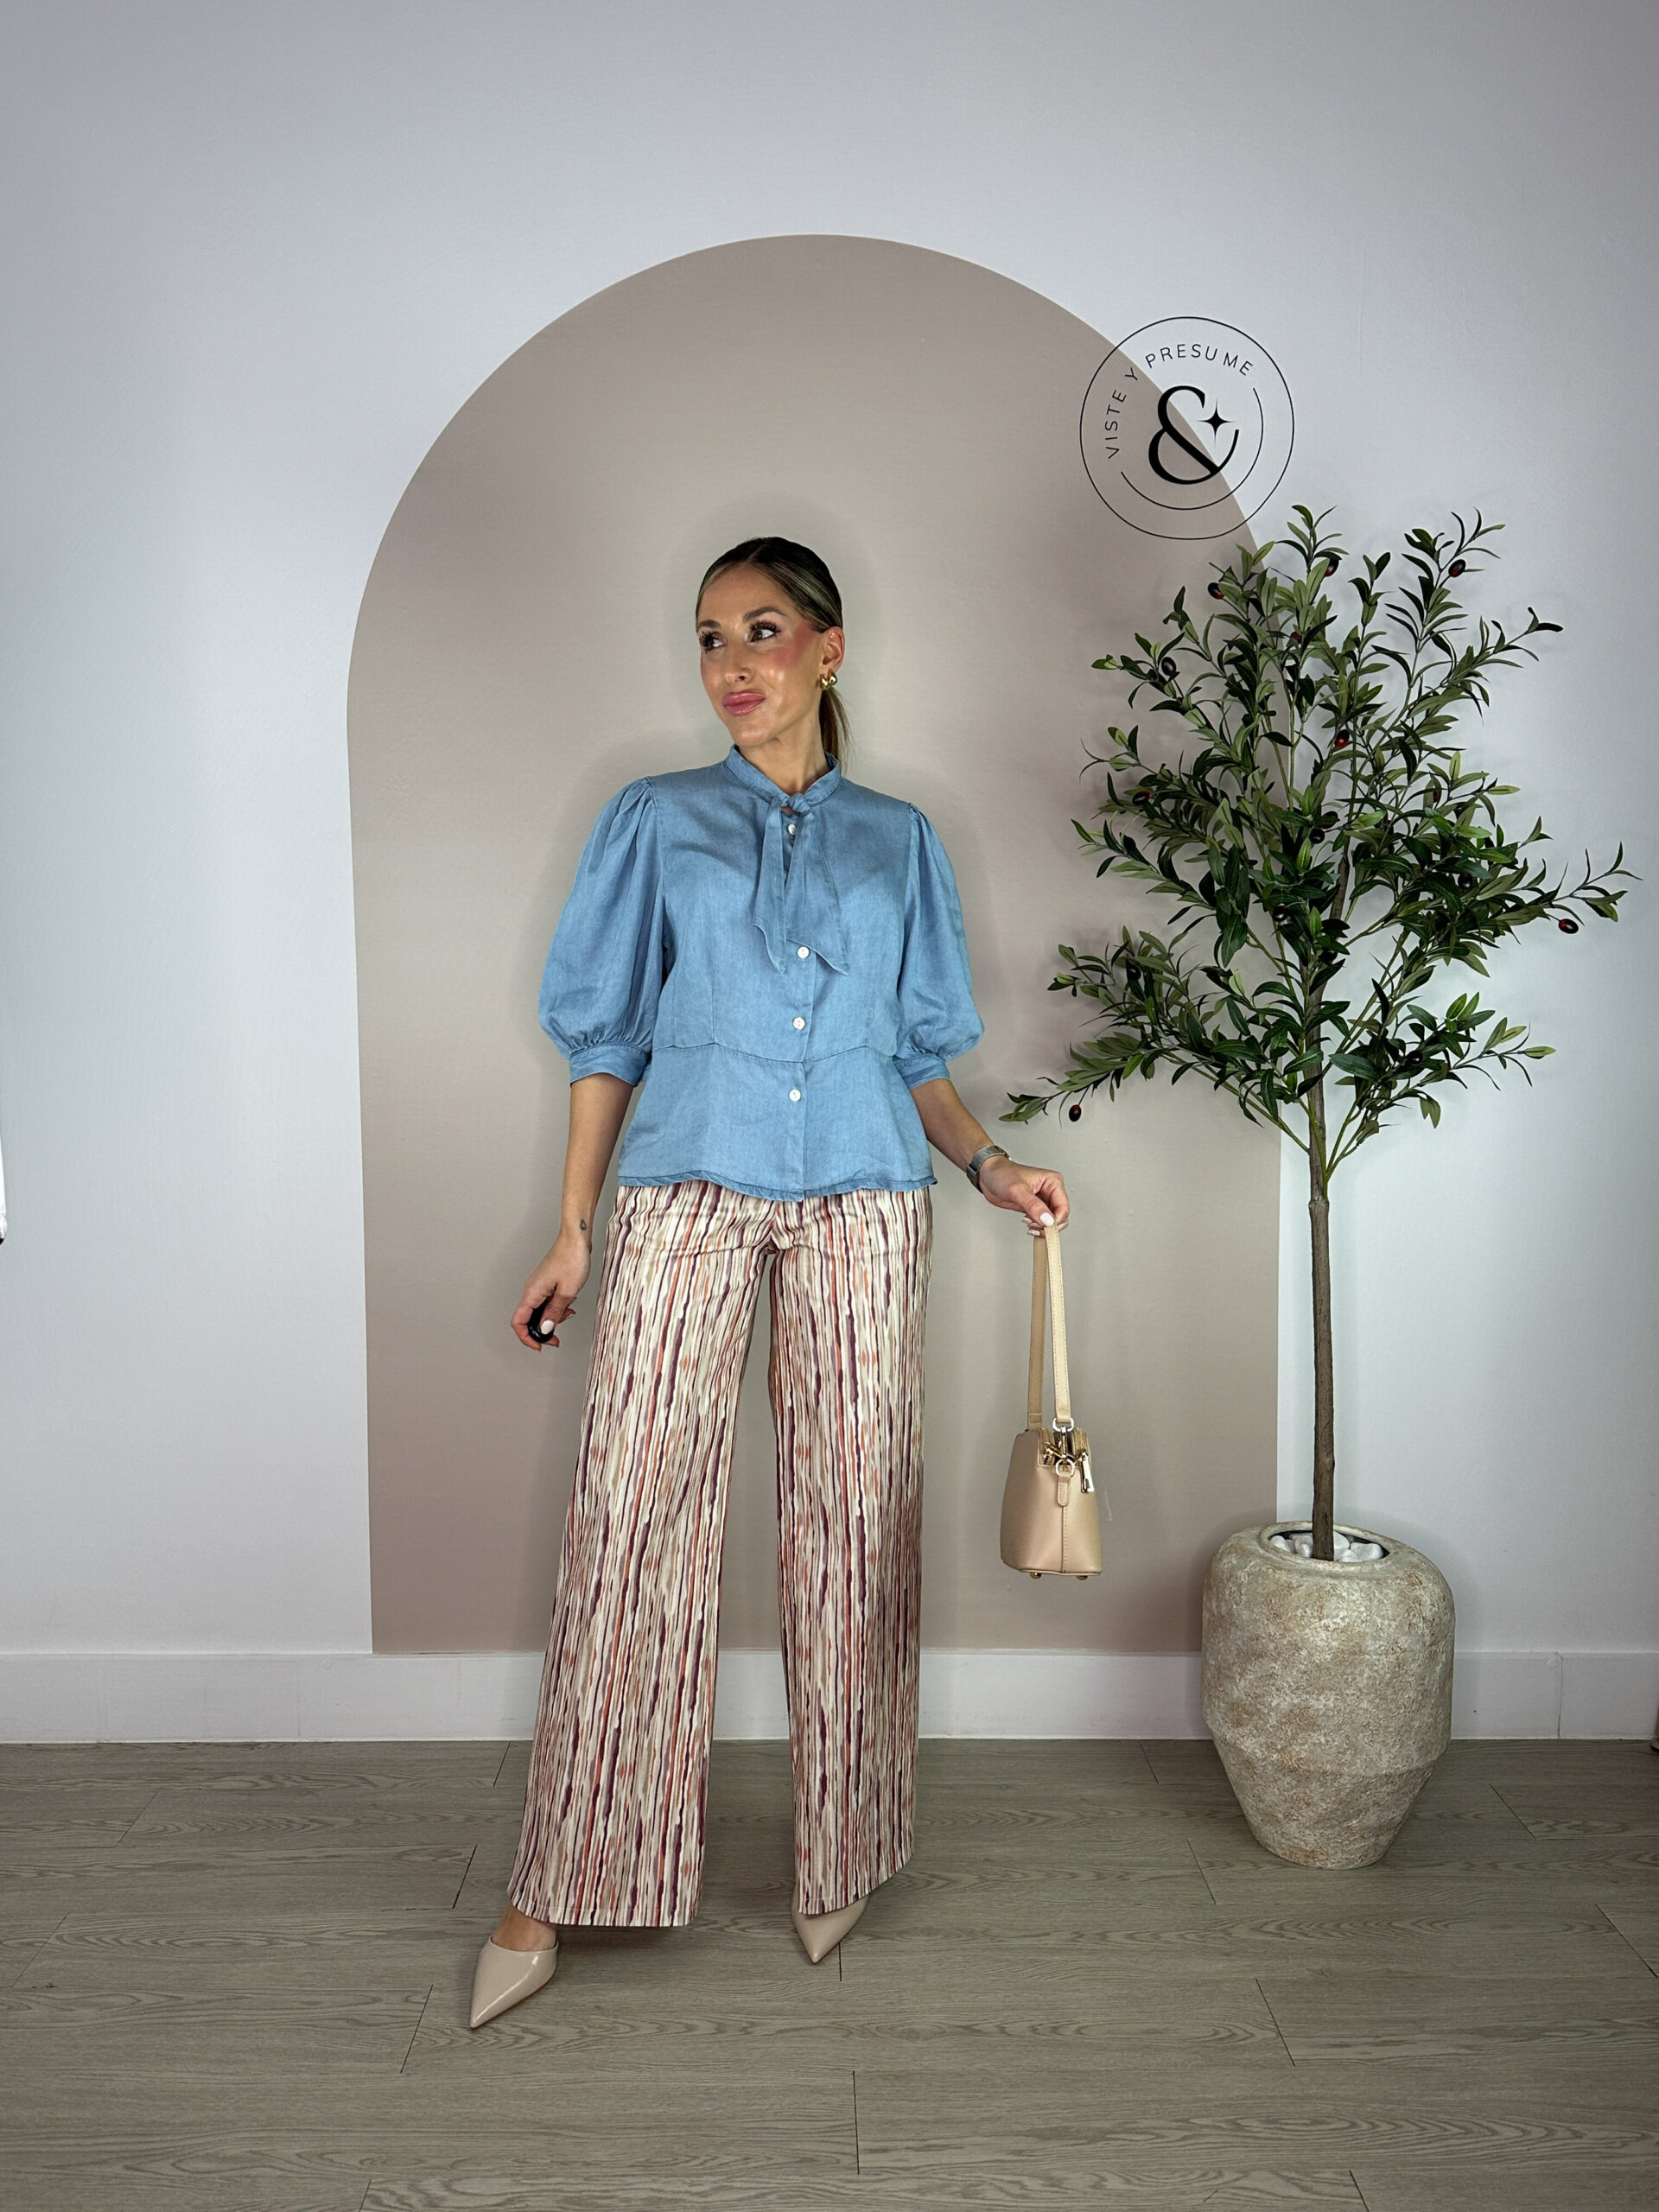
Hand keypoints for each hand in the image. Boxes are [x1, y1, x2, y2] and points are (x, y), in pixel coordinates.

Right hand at [511, 1228, 592, 1348]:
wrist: (576, 1238)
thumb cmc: (572, 1258)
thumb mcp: (566, 1292)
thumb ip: (554, 1313)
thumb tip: (544, 1330)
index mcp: (532, 1292)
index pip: (518, 1322)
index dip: (527, 1338)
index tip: (540, 1346)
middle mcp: (531, 1289)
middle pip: (528, 1319)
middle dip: (542, 1331)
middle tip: (557, 1338)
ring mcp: (538, 1285)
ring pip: (538, 1311)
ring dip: (552, 1318)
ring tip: (568, 1314)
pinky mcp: (546, 1282)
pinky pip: (545, 1301)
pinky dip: (555, 1308)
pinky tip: (568, 1305)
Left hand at [975, 1156, 1069, 1232]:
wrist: (988, 1175)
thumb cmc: (1002, 1174)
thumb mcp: (1017, 1190)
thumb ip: (1033, 1206)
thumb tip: (1047, 1220)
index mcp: (1053, 1182)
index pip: (1063, 1207)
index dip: (1055, 1220)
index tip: (1043, 1227)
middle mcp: (1051, 1191)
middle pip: (1061, 1216)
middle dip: (1049, 1226)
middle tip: (1034, 1227)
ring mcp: (1044, 1200)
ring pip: (1053, 1221)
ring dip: (1043, 1228)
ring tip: (1029, 1226)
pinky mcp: (1036, 1207)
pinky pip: (1044, 1222)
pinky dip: (1038, 1227)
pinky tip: (1028, 1224)